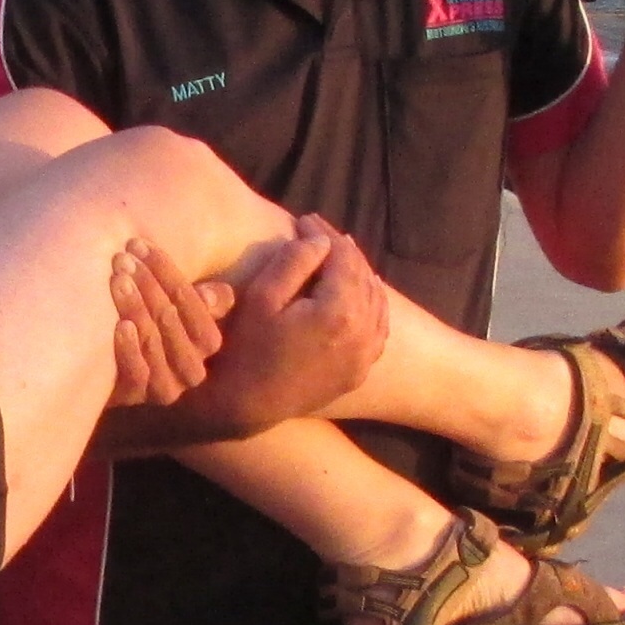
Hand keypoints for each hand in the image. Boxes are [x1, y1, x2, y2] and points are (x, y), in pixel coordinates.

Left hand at [108, 240, 232, 407]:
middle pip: (172, 320)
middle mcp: (192, 368)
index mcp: (207, 342)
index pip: (195, 304)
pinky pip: (138, 373)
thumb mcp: (174, 305)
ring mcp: (165, 386)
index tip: (140, 246)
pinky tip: (119, 325)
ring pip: (154, 343)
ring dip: (135, 308)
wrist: (104, 364)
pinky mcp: (138, 398)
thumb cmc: (145, 321)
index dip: (167, 273)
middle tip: (122, 259)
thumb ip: (200, 297)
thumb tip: (212, 295)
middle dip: (147, 284)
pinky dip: (129, 348)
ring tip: (116, 280)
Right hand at [173, 217, 385, 435]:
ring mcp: (365, 355)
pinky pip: (378, 328)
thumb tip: (321, 241)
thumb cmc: (246, 348)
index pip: (343, 257)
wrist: (247, 405)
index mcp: (339, 312)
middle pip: (363, 275)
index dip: (325, 234)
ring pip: (376, 300)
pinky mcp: (360, 370)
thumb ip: (293, 262)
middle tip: (319, 234)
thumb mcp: (261, 298)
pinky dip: (370, 305)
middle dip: (342, 251)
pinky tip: (355, 294)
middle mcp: (362, 334)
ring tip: (336, 258)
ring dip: (359, 274)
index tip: (305, 219)